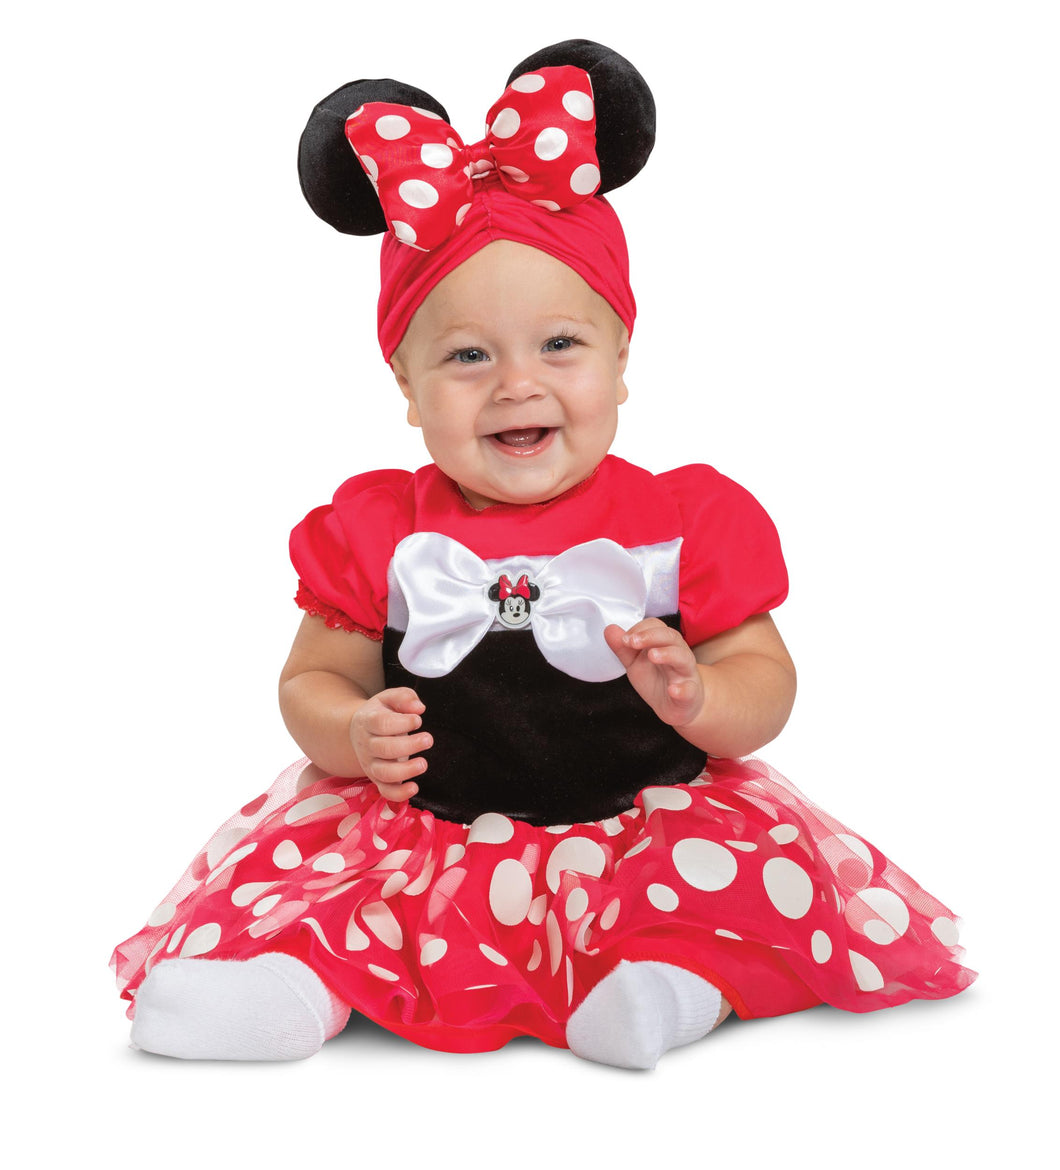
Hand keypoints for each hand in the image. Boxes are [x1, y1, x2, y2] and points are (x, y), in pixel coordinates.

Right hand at [349, 687, 431, 801]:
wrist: (361, 731)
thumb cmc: (382, 713)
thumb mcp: (389, 698)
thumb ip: (404, 697)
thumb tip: (418, 708)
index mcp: (368, 721)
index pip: (380, 723)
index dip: (401, 723)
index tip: (418, 720)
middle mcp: (367, 744)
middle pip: (384, 749)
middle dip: (408, 746)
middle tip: (428, 740)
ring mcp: (371, 764)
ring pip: (384, 773)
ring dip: (405, 771)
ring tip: (423, 764)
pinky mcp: (377, 779)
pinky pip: (385, 791)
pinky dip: (399, 794)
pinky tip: (414, 787)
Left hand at [604, 620, 705, 727]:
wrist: (676, 707)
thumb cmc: (657, 680)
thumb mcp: (635, 664)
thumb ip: (623, 649)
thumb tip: (609, 629)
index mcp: (664, 644)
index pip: (656, 626)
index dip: (641, 629)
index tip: (625, 639)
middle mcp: (678, 654)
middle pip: (671, 637)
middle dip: (652, 636)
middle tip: (633, 642)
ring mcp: (686, 674)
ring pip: (683, 658)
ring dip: (668, 654)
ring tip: (652, 656)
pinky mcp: (690, 695)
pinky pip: (689, 690)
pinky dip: (681, 689)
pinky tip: (672, 690)